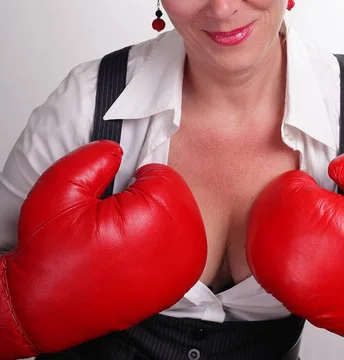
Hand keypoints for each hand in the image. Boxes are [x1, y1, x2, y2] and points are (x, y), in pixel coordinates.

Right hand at [0, 141, 206, 358]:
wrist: (42, 311)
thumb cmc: (50, 257)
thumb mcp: (58, 191)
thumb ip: (92, 159)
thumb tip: (119, 150)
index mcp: (153, 219)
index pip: (164, 176)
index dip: (135, 181)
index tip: (114, 198)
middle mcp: (178, 247)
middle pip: (178, 196)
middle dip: (148, 199)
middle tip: (116, 218)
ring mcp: (181, 271)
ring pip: (183, 219)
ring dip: (158, 218)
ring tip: (125, 235)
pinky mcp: (177, 287)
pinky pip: (185, 246)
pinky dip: (165, 241)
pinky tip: (138, 251)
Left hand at [246, 151, 343, 345]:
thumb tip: (335, 165)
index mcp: (330, 238)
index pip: (287, 191)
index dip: (305, 184)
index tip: (320, 190)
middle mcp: (302, 267)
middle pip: (266, 210)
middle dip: (289, 201)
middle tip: (315, 206)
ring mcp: (290, 287)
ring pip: (260, 234)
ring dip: (280, 221)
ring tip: (310, 224)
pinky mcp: (289, 298)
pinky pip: (262, 260)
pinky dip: (276, 245)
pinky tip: (303, 244)